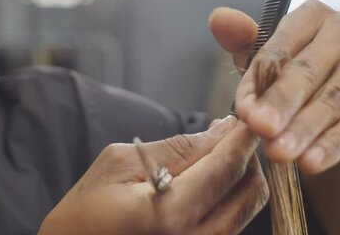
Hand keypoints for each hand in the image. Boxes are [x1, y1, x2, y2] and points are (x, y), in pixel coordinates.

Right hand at [38, 117, 268, 234]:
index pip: (227, 166)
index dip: (244, 136)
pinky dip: (231, 196)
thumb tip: (221, 129)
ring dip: (242, 176)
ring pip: (248, 208)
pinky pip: (233, 223)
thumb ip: (177, 147)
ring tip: (218, 154)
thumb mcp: (122, 163)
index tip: (249, 116)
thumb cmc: (87, 208)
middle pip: (252, 191)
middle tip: (232, 133)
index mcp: (171, 213)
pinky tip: (211, 178)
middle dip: (249, 156)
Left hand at [208, 0, 339, 173]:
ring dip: (304, 130)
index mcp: (314, 14)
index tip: (242, 113)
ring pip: (332, 100)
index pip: (279, 48)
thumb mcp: (274, 61)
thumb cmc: (308, 77)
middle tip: (261, 130)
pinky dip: (334, 145)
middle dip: (281, 105)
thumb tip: (217, 17)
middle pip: (307, 72)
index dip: (258, 83)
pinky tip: (312, 163)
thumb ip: (245, 43)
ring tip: (279, 154)